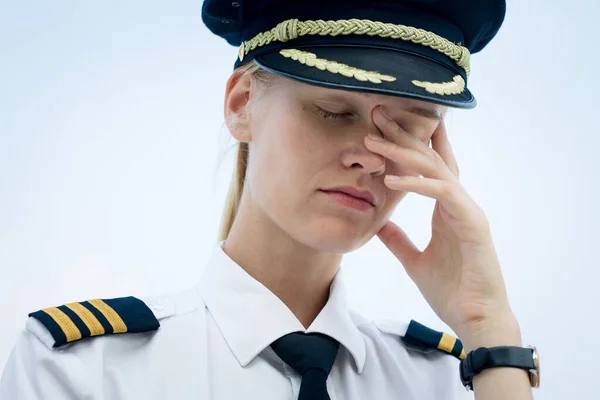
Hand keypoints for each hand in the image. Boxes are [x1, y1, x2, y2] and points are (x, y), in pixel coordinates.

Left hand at [365, 106, 515, 341]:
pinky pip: (442, 194)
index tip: (383, 125)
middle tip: (378, 113)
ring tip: (373, 140)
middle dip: (404, 134)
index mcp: (445, 207)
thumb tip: (378, 224)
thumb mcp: (413, 260)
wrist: (475, 318)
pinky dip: (417, 184)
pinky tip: (391, 180)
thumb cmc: (451, 290)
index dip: (408, 143)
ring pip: (436, 169)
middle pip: (430, 158)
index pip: (428, 167)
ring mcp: (466, 209)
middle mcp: (457, 201)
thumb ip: (398, 239)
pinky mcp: (472, 222)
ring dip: (403, 152)